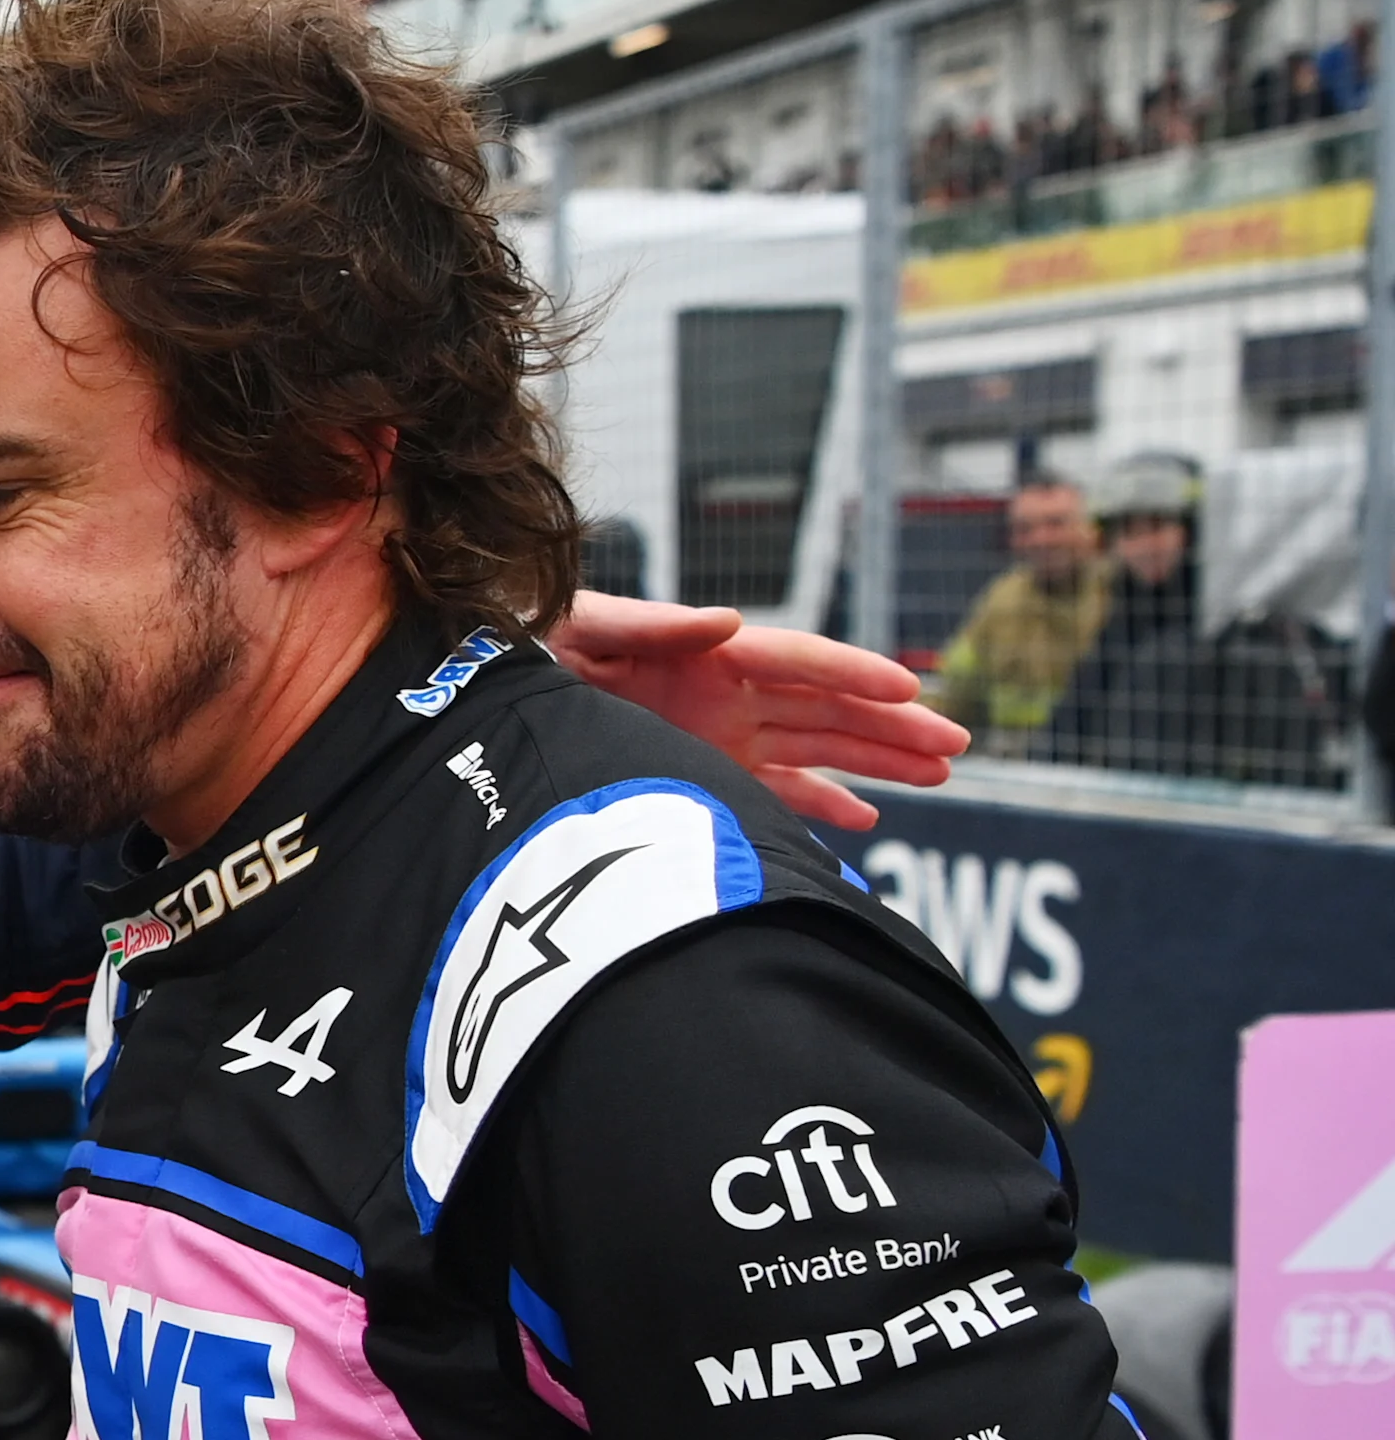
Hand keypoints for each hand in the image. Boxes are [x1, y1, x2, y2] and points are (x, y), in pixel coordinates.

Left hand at [546, 591, 966, 832]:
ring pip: (815, 749)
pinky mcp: (700, 768)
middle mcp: (725, 691)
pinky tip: (865, 819)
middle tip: (957, 745)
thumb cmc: (532, 644)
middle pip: (826, 708)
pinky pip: (773, 788)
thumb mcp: (580, 623)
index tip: (910, 690)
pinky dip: (817, 803)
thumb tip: (729, 620)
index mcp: (708, 652)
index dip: (854, 674)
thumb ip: (651, 622)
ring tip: (938, 777)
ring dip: (875, 763)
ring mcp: (718, 732)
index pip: (799, 661)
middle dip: (891, 726)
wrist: (483, 690)